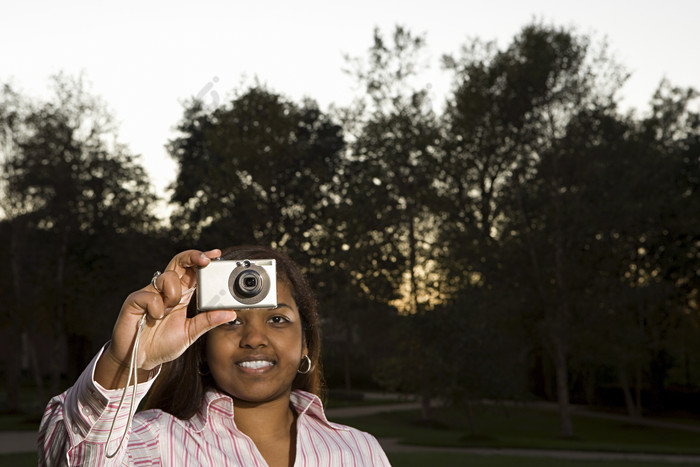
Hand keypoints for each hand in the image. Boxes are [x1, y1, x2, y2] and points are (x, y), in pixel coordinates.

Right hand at [95, 249, 236, 387]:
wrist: (139, 359)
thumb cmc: (162, 345)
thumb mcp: (190, 333)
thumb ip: (208, 321)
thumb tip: (230, 313)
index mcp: (181, 295)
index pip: (192, 271)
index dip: (203, 260)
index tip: (217, 254)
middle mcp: (166, 291)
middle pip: (178, 262)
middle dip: (192, 256)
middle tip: (205, 260)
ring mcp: (150, 294)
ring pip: (167, 277)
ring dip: (173, 293)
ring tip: (169, 310)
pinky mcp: (135, 301)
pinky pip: (150, 295)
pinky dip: (156, 308)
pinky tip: (153, 318)